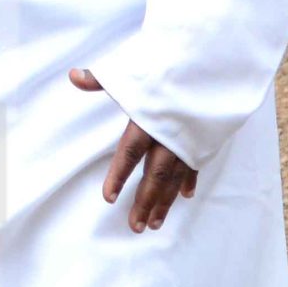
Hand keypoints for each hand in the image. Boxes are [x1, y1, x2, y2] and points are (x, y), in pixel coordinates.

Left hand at [71, 68, 196, 232]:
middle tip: (135, 226)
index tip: (109, 198)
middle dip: (145, 202)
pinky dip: (189, 180)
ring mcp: (189, 139)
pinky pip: (195, 164)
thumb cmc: (170, 62)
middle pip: (155, 175)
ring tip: (154, 224)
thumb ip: (103, 78)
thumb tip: (74, 76)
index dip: (119, 176)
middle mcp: (170, 135)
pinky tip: (185, 196)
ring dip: (165, 201)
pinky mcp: (204, 137)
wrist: (213, 60)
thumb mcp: (133, 68)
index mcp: (149, 120)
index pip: (130, 153)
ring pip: (175, 176)